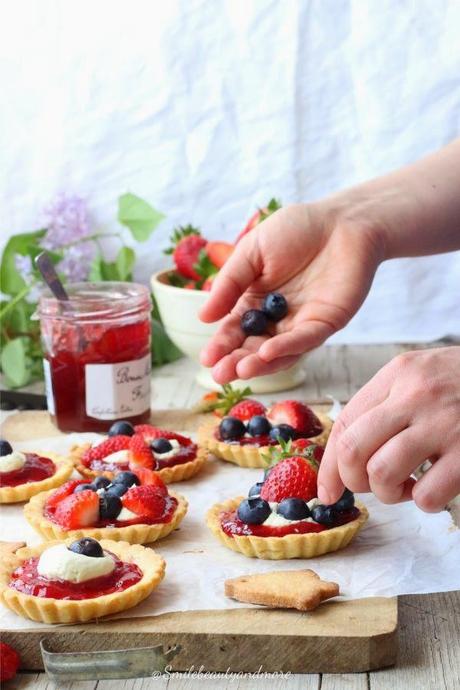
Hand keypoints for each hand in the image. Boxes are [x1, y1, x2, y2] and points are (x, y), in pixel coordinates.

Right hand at [199, 202, 383, 382]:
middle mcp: (277, 318)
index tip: (206, 358)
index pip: (235, 329)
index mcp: (255, 301)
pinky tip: (268, 352)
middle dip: (236, 362)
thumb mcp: (251, 251)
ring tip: (240, 371)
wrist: (342, 219)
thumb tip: (204, 318)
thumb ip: (229, 283)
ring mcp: (302, 323)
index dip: (221, 345)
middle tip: (219, 374)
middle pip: (254, 347)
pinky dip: (287, 348)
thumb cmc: (296, 229)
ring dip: (260, 364)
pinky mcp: (326, 323)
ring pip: (279, 351)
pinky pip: (305, 339)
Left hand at [318, 347, 459, 511]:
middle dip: (352, 480)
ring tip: (407, 487)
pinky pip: (427, 495)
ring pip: (382, 472)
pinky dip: (425, 502)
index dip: (330, 465)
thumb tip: (345, 455)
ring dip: (388, 493)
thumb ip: (386, 404)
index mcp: (398, 374)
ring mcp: (445, 422)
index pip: (344, 422)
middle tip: (370, 487)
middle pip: (352, 447)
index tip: (328, 490)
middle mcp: (415, 394)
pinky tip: (437, 488)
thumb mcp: (422, 375)